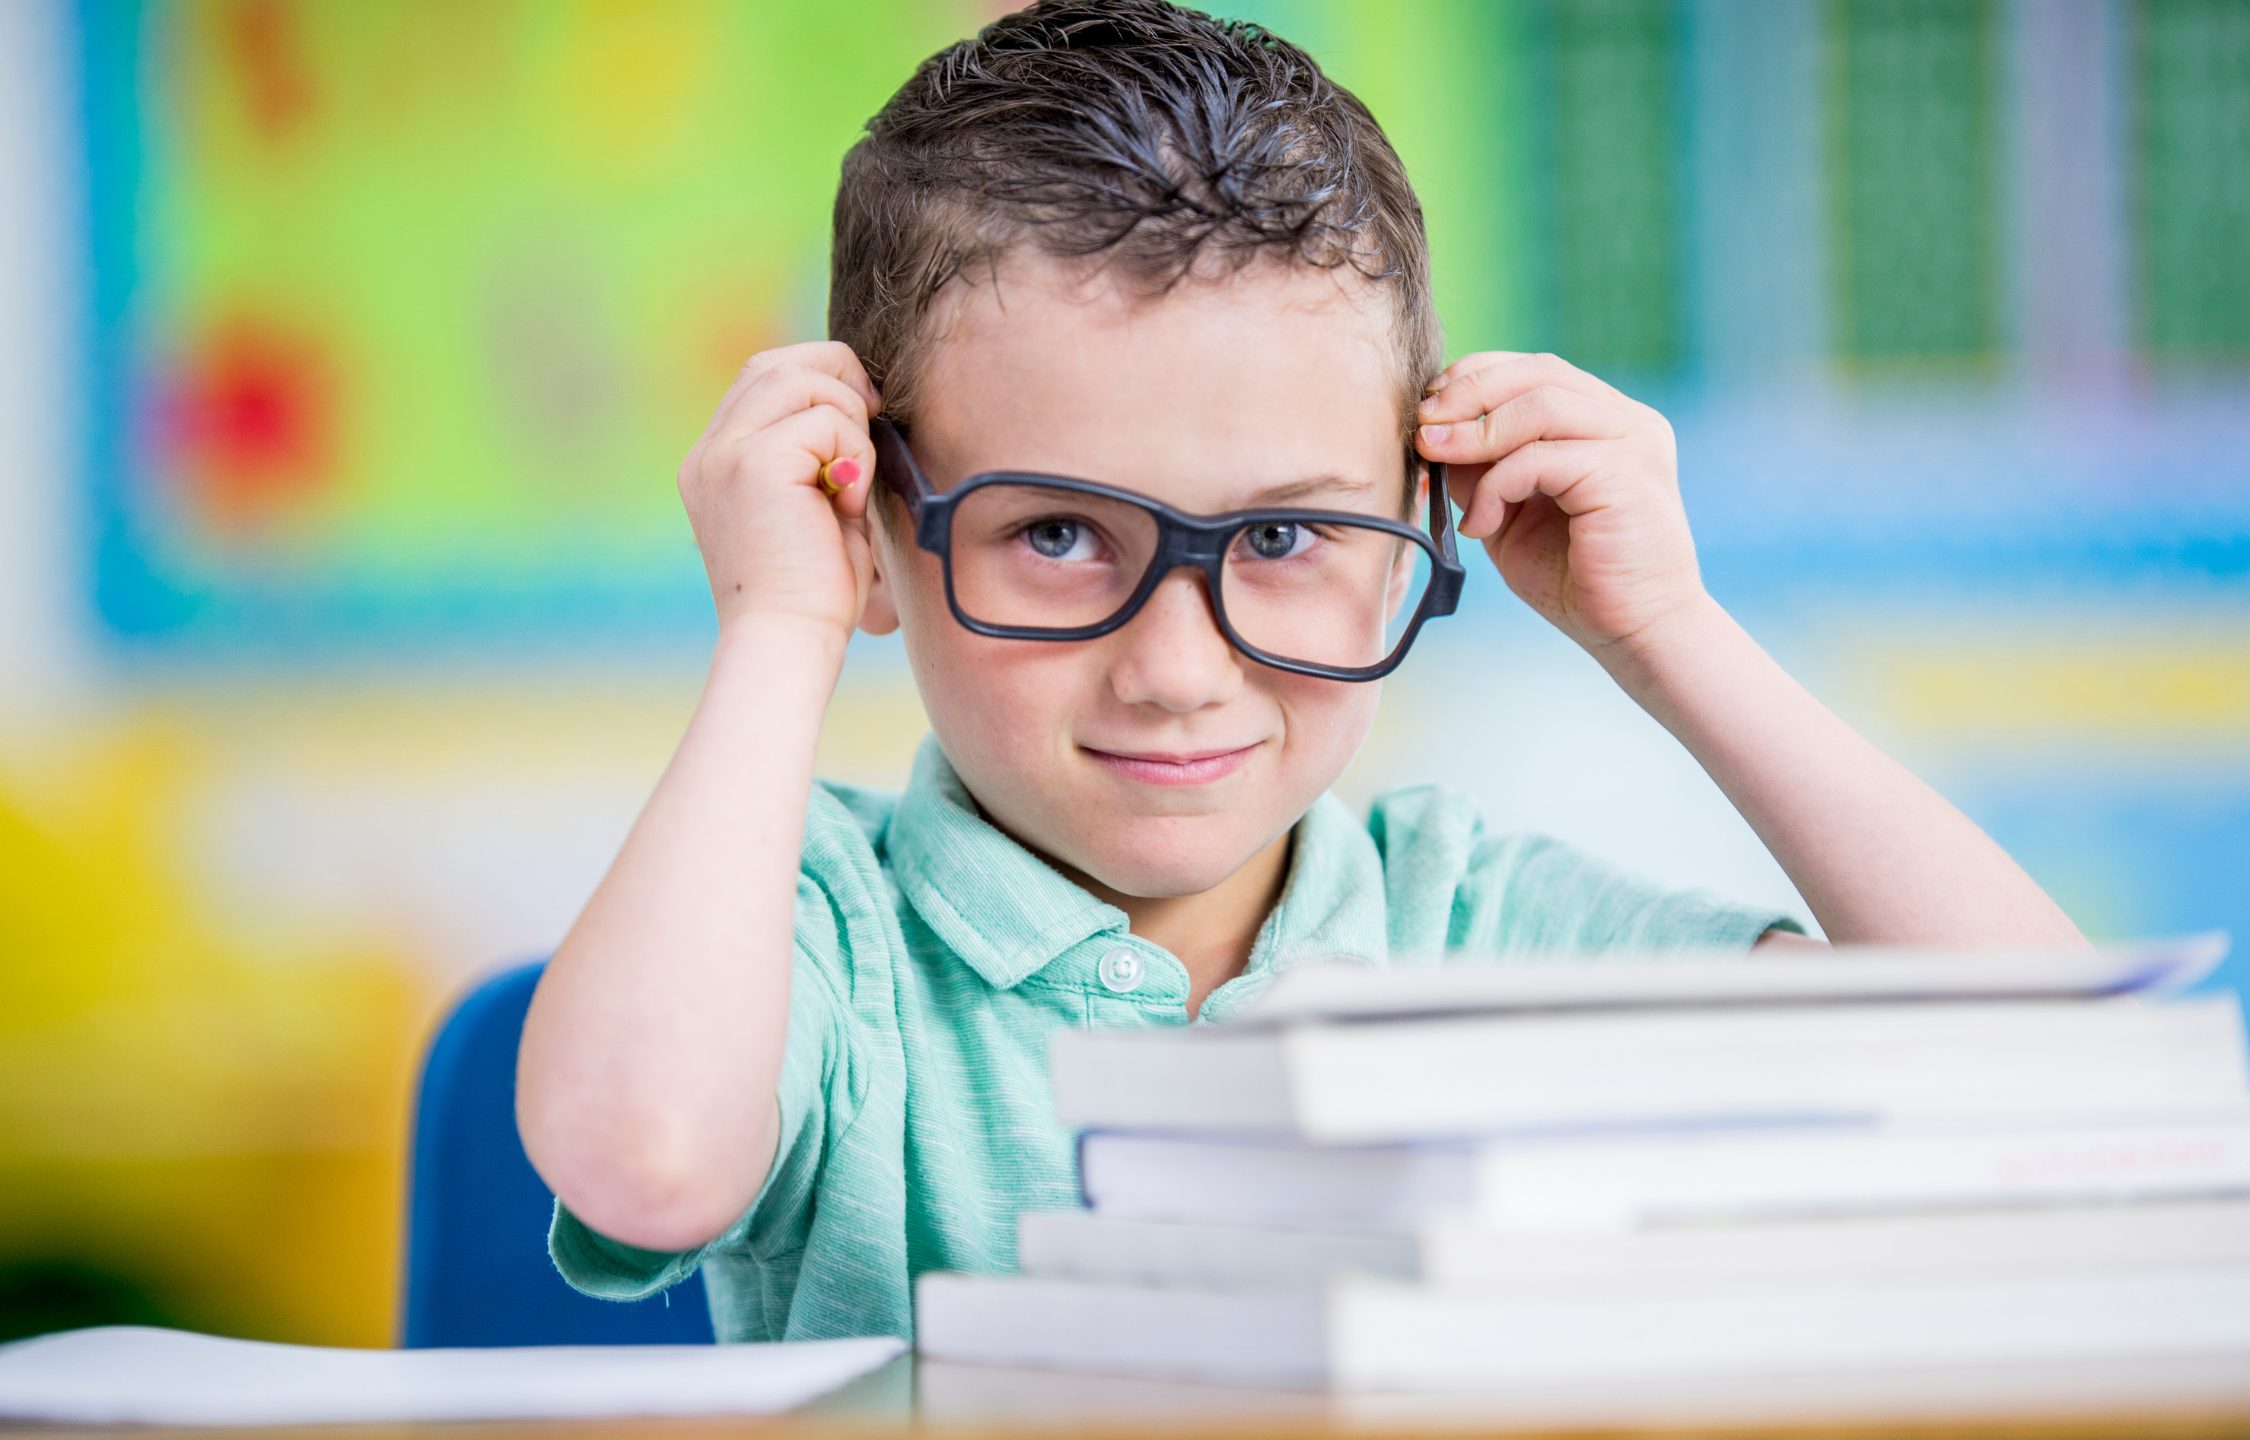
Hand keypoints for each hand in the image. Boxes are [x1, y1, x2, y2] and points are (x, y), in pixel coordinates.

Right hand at [677, 341, 881, 636]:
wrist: (790, 641)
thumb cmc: (814, 592)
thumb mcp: (814, 507)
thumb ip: (819, 455)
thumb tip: (859, 404)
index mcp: (714, 463)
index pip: (762, 378)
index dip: (820, 378)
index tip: (863, 417)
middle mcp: (709, 453)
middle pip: (777, 363)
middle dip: (839, 379)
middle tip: (873, 424)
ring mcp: (725, 455)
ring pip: (803, 380)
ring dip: (849, 421)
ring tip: (852, 484)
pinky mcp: (753, 464)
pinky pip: (824, 419)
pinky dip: (854, 453)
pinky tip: (848, 503)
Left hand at [1414, 352, 1704, 656]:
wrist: (1635, 634)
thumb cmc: (1578, 580)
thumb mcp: (1513, 517)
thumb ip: (1483, 473)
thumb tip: (1434, 438)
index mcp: (1607, 422)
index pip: (1536, 370)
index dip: (1476, 377)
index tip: (1429, 410)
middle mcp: (1628, 422)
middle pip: (1538, 372)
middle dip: (1468, 393)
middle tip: (1423, 429)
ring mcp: (1633, 443)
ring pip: (1540, 403)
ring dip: (1476, 432)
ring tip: (1438, 462)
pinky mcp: (1626, 475)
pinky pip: (1542, 457)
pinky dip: (1497, 485)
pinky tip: (1481, 526)